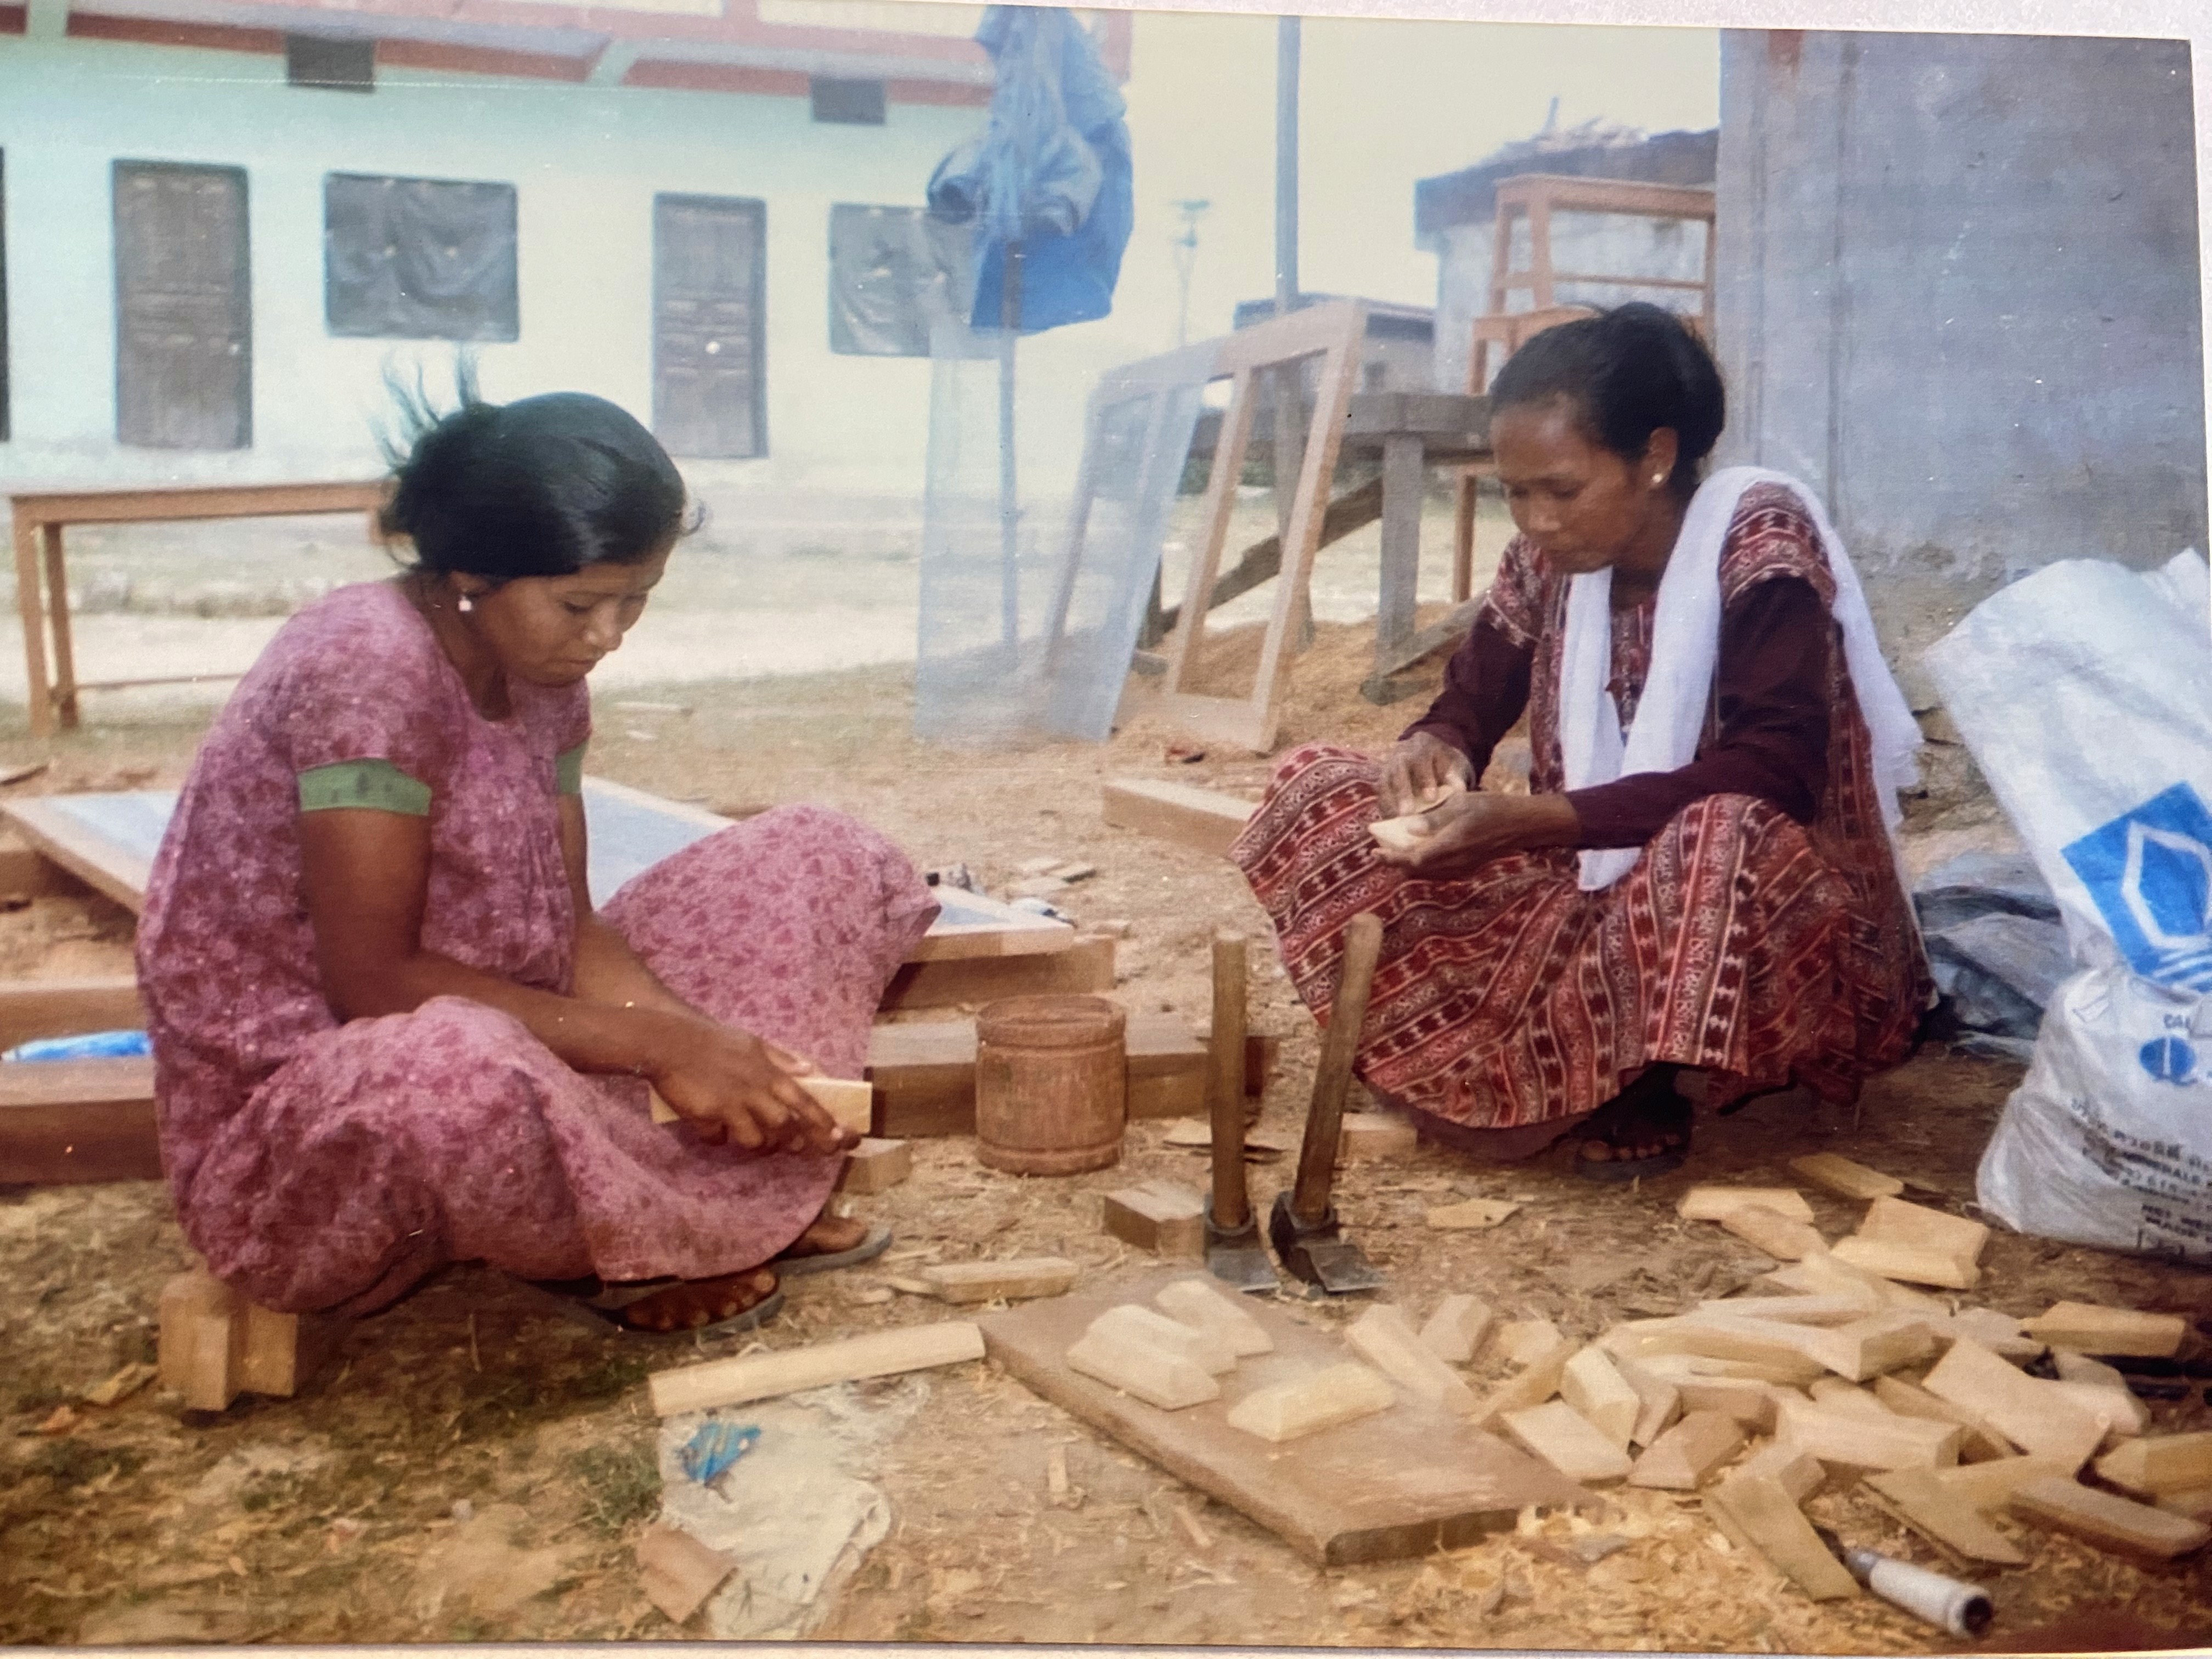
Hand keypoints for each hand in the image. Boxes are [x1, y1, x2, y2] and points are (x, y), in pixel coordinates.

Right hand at [649, 1019, 852, 1155]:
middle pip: (784, 1127)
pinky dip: (718, 1137)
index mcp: (768, 1072)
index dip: (824, 1122)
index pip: (805, 1101)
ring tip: (758, 1138)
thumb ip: (784, 1059)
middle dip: (796, 1142)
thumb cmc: (716, 1040)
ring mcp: (729, 1106)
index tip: (841, 1138)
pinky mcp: (705, 1116)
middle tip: (801, 1148)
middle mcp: (753, 1091)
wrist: (670, 1040)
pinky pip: (717, 1139)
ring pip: (755, 1140)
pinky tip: (714, 1128)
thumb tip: (811, 1071)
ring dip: (759, 1143)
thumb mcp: (756, 1044)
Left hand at [1374, 792, 1579, 879]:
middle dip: (1396, 863)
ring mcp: (1461, 870)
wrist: (1520, 824)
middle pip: (1416, 872)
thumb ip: (1433, 818)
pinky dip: (1424, 867)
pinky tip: (1420, 853)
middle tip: (1382, 850)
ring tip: (1396, 851)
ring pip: (1426, 875)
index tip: (1375, 853)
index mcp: (1450, 845)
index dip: (1391, 859)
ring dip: (1409, 866)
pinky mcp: (1467, 870)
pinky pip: (1438, 874)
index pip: (1413, 860)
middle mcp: (1454, 863)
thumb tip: (1407, 827)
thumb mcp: (1459, 804)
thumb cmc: (1490, 807)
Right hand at [1378, 731, 1472, 818]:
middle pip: (1397, 771)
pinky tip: (1390, 823)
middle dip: (1402, 793)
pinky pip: (1380, 794)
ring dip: (1389, 803)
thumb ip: (1456, 776)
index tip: (1431, 798)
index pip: (1420, 761)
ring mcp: (1388, 766)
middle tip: (1406, 813)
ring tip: (1396, 822)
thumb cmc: (1444, 763)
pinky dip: (1384, 808)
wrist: (1431, 755)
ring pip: (1384, 783)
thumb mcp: (1454, 764)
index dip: (1425, 779)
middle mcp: (1401, 754)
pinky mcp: (1383, 781)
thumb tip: (1460, 790)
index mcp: (1421, 746)